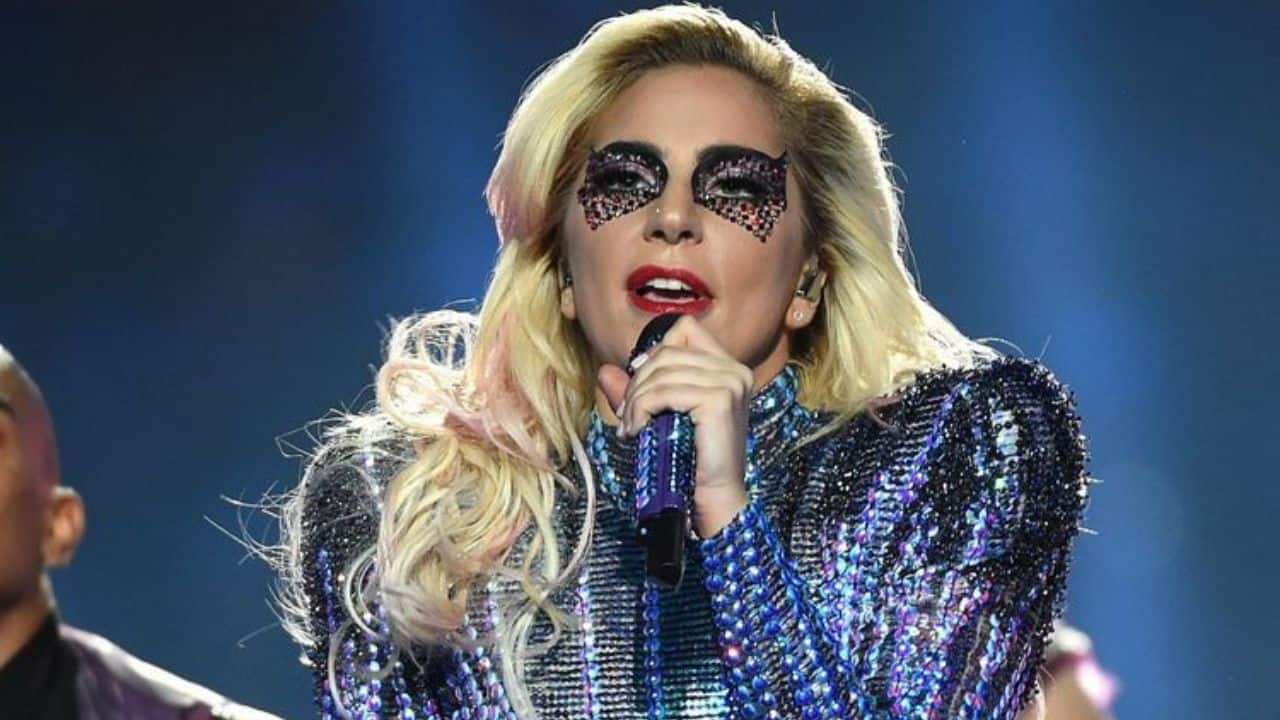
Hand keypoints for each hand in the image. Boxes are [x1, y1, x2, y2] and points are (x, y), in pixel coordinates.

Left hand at [597, 314, 752, 537]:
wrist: (712, 497)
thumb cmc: (689, 459)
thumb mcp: (662, 416)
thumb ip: (637, 391)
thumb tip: (605, 371)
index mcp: (728, 368)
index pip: (685, 329)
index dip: (656, 350)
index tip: (641, 383)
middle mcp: (734, 370)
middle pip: (667, 352)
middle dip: (637, 383)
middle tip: (626, 416)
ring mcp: (730, 383)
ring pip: (661, 372)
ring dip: (635, 401)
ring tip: (630, 428)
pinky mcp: (719, 400)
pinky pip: (663, 391)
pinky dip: (641, 410)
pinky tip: (637, 432)